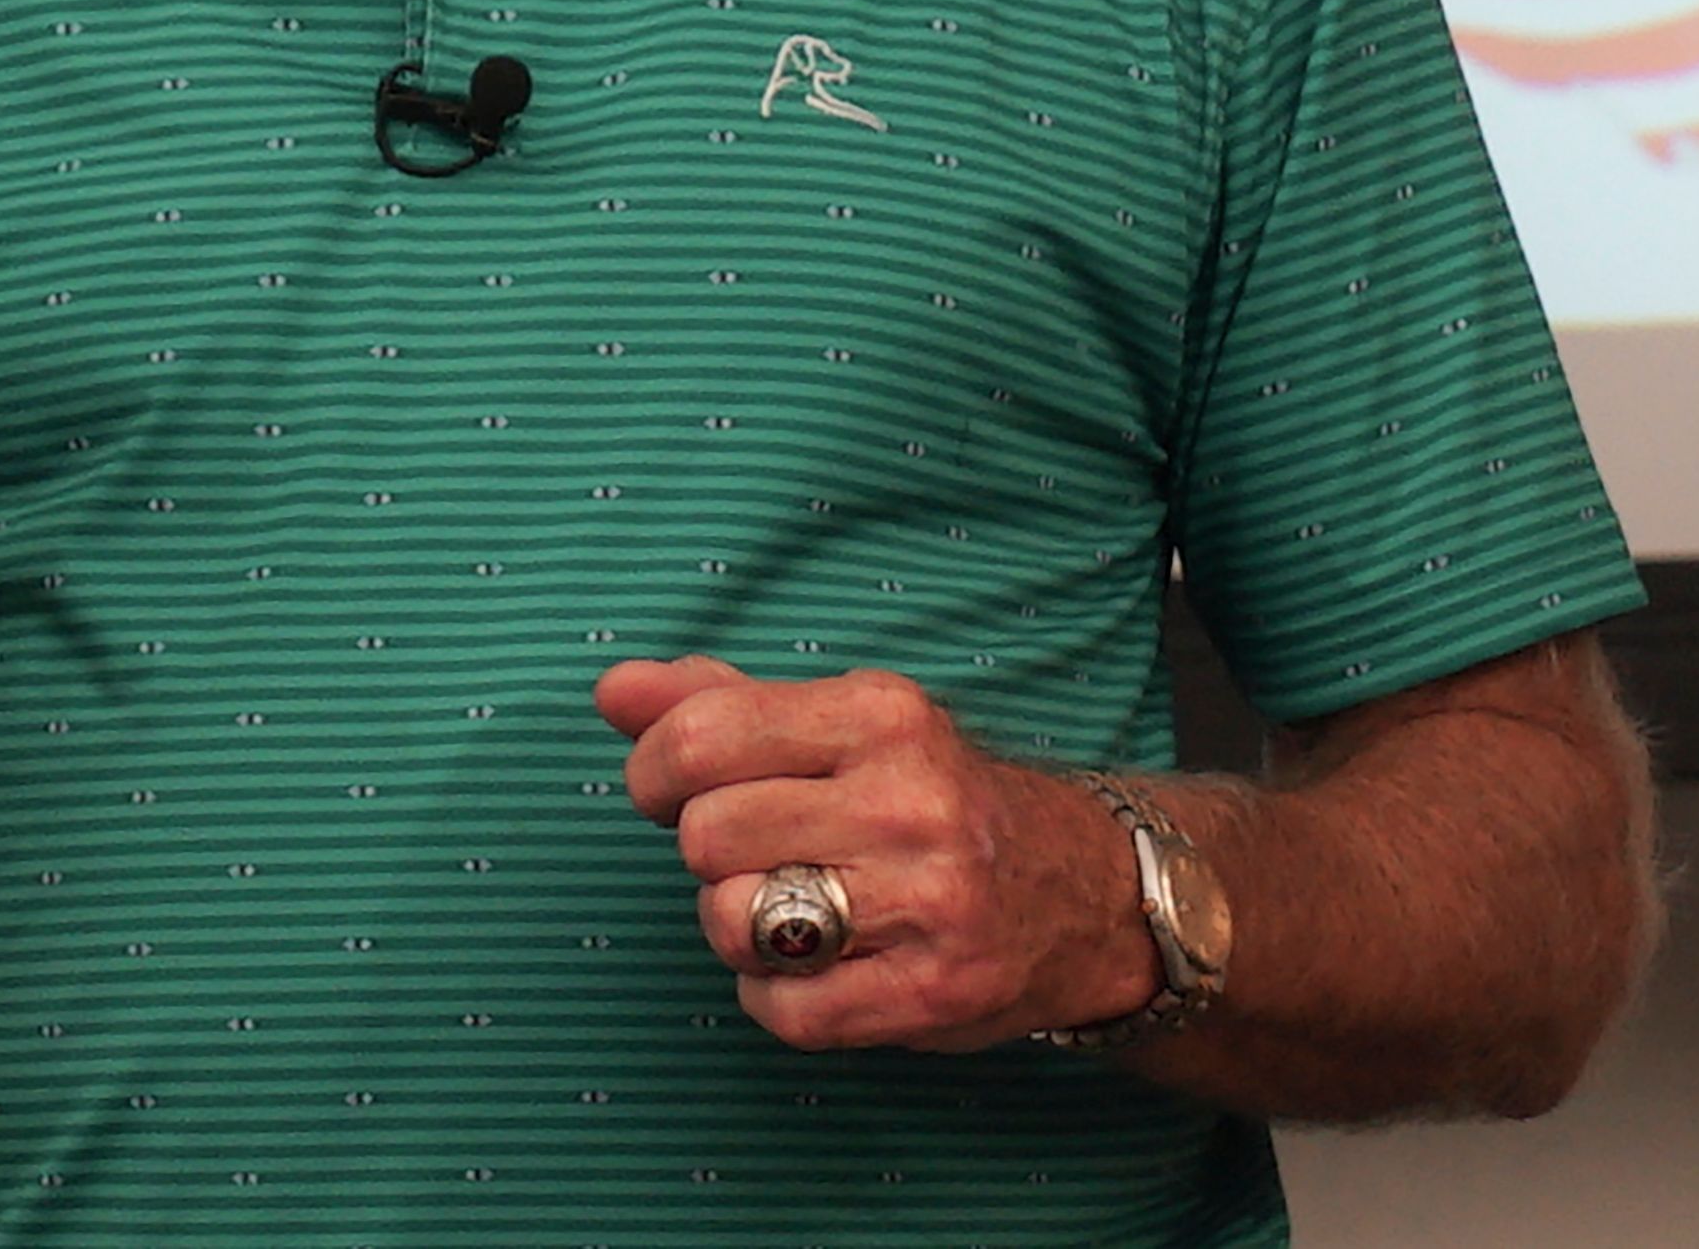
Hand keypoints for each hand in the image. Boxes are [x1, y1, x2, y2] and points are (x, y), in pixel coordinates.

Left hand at [596, 656, 1154, 1051]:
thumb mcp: (843, 724)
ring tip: (792, 909)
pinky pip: (781, 1007)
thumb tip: (611, 691)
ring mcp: (928, 901)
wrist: (1086, 892)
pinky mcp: (931, 993)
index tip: (673, 786)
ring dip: (738, 926)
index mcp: (880, 715)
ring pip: (733, 921)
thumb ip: (719, 702)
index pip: (702, 737)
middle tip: (756, 852)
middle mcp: (909, 801)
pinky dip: (776, 994)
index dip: (655, 769)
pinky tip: (821, 965)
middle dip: (708, 852)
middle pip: (705, 836)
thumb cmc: (934, 799)